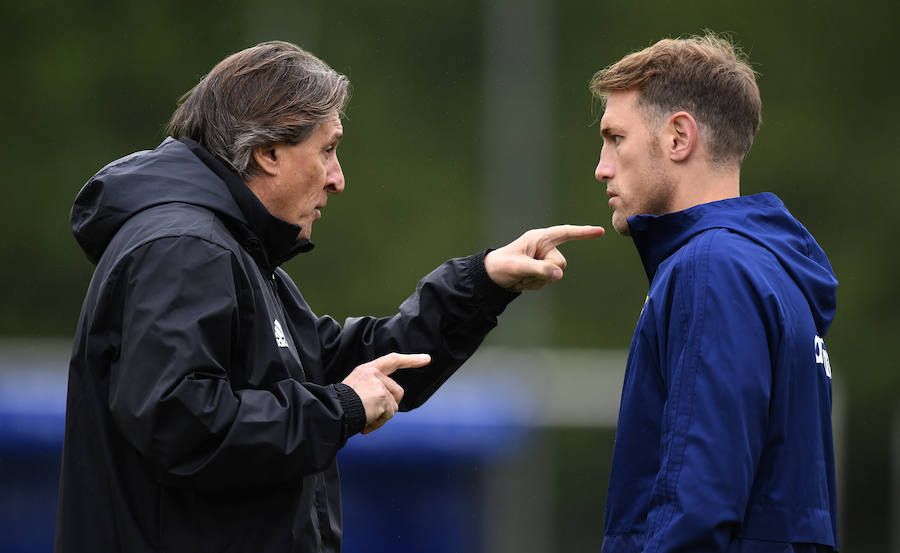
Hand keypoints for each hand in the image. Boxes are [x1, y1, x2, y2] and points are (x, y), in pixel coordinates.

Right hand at [342, 352, 430, 433]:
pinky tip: (365, 421)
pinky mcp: (382, 396)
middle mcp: (373, 373)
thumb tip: (390, 406)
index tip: (426, 359)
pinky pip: (389, 414)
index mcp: (366, 370)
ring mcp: (379, 384)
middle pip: (397, 392)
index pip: (392, 360)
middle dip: (389, 407)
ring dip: (381, 416)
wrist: (331, 412)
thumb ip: (373, 390)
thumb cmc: (340, 407)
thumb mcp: (356, 390)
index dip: (410, 360)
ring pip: (394, 406)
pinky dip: (378, 422)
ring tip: (364, 416)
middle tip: (369, 413)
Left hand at [484, 225, 604, 290]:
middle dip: (545, 271)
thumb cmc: (502, 265)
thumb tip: (559, 274)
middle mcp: (544, 247)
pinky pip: (548, 282)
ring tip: (521, 277)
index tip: (600, 231)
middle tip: (524, 273)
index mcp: (540, 238)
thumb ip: (539, 269)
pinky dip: (535, 285)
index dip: (583, 232)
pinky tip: (523, 281)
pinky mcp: (542, 272)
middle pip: (560, 263)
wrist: (492, 277)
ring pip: (555, 275)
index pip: (566, 233)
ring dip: (538, 280)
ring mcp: (544, 260)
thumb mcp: (519, 267)